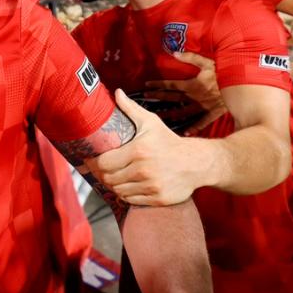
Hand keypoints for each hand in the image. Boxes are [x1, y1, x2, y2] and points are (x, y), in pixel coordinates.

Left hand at [91, 89, 206, 205]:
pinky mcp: (158, 198)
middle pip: (109, 178)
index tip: (95, 160)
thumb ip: (130, 109)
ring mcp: (152, 185)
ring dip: (114, 185)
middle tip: (104, 170)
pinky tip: (128, 186)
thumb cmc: (169, 141)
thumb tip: (117, 92)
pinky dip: (126, 195)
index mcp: (138, 150)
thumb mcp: (150, 122)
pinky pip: (131, 200)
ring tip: (116, 177)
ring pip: (118, 190)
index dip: (96, 163)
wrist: (196, 162)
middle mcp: (144, 169)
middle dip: (104, 174)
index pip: (104, 162)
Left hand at [146, 51, 228, 135]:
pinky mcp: (213, 113)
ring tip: (160, 117)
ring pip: (183, 112)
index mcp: (191, 85)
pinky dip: (194, 128)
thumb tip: (174, 53)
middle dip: (158, 97)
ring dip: (171, 114)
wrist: (241, 87)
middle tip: (146, 98)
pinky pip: (202, 122)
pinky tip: (185, 133)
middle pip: (172, 98)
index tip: (146, 85)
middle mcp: (194, 97)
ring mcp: (203, 106)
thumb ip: (190, 57)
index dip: (157, 84)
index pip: (170, 85)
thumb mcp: (207, 62)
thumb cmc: (224, 72)